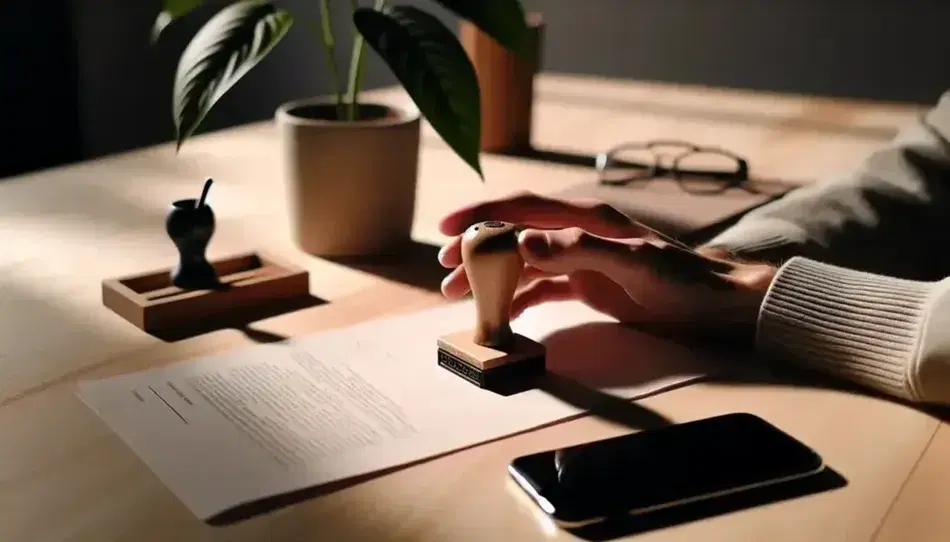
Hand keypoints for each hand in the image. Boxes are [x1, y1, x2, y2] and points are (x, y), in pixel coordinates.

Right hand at [437, 193, 776, 337]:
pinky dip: (517, 298)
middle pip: (513, 236)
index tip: (444, 229)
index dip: (481, 214)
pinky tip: (498, 313)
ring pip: (522, 263)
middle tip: (444, 275)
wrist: (718, 303)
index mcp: (586, 217)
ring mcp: (580, 258)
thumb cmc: (681, 279)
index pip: (521, 208)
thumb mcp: (634, 263)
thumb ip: (578, 250)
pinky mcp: (587, 283)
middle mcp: (577, 233)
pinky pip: (542, 287)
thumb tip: (521, 242)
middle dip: (476, 252)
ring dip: (491, 278)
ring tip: (458, 297)